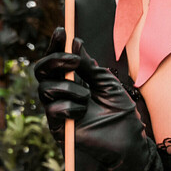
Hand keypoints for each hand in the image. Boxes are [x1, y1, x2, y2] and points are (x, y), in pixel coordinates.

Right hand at [34, 31, 150, 170]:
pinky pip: (52, 109)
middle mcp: (61, 92)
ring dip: (69, 88)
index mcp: (72, 80)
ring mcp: (58, 109)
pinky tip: (83, 112)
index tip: (62, 30)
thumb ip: (89, 65)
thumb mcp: (106, 81)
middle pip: (41, 70)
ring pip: (45, 88)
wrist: (129, 140)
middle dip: (55, 60)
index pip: (57, 59)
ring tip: (88, 97)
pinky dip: (70, 107)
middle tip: (75, 61)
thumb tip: (74, 44)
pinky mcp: (58, 127)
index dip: (56, 44)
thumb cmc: (120, 111)